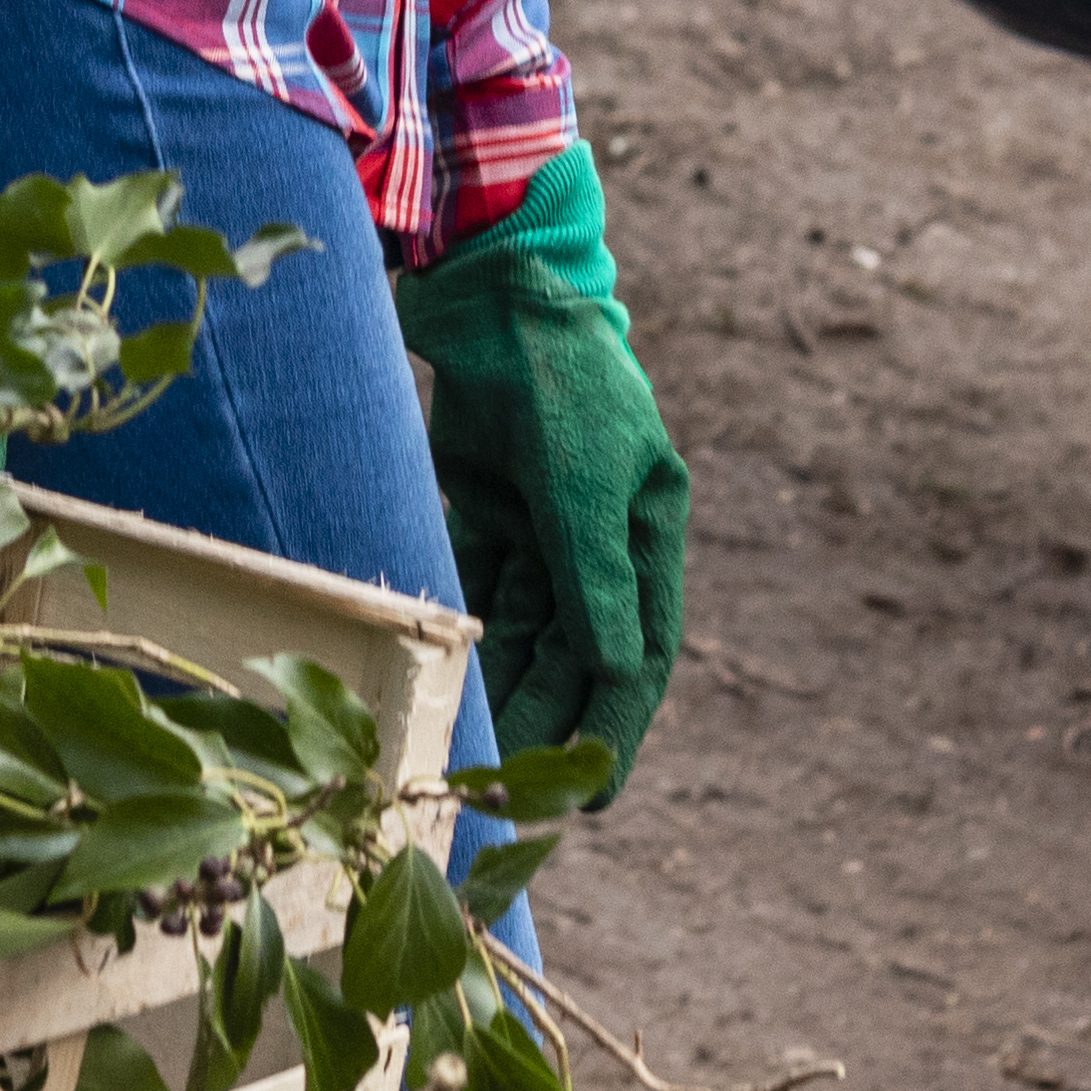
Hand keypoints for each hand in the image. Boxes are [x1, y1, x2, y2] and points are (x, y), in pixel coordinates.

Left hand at [392, 145, 685, 796]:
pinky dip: (464, 639)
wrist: (493, 291)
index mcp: (651, 530)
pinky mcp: (490, 510)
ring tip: (467, 759)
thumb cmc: (558, 376)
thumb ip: (594, 576)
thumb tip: (618, 673)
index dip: (615, 729)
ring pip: (525, 634)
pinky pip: (481, 593)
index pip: (641, 654)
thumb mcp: (580, 479)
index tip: (591, 799)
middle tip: (507, 796)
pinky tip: (440, 686)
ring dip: (502, 692)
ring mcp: (545, 526)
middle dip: (546, 724)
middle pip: (578, 655)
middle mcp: (603, 538)